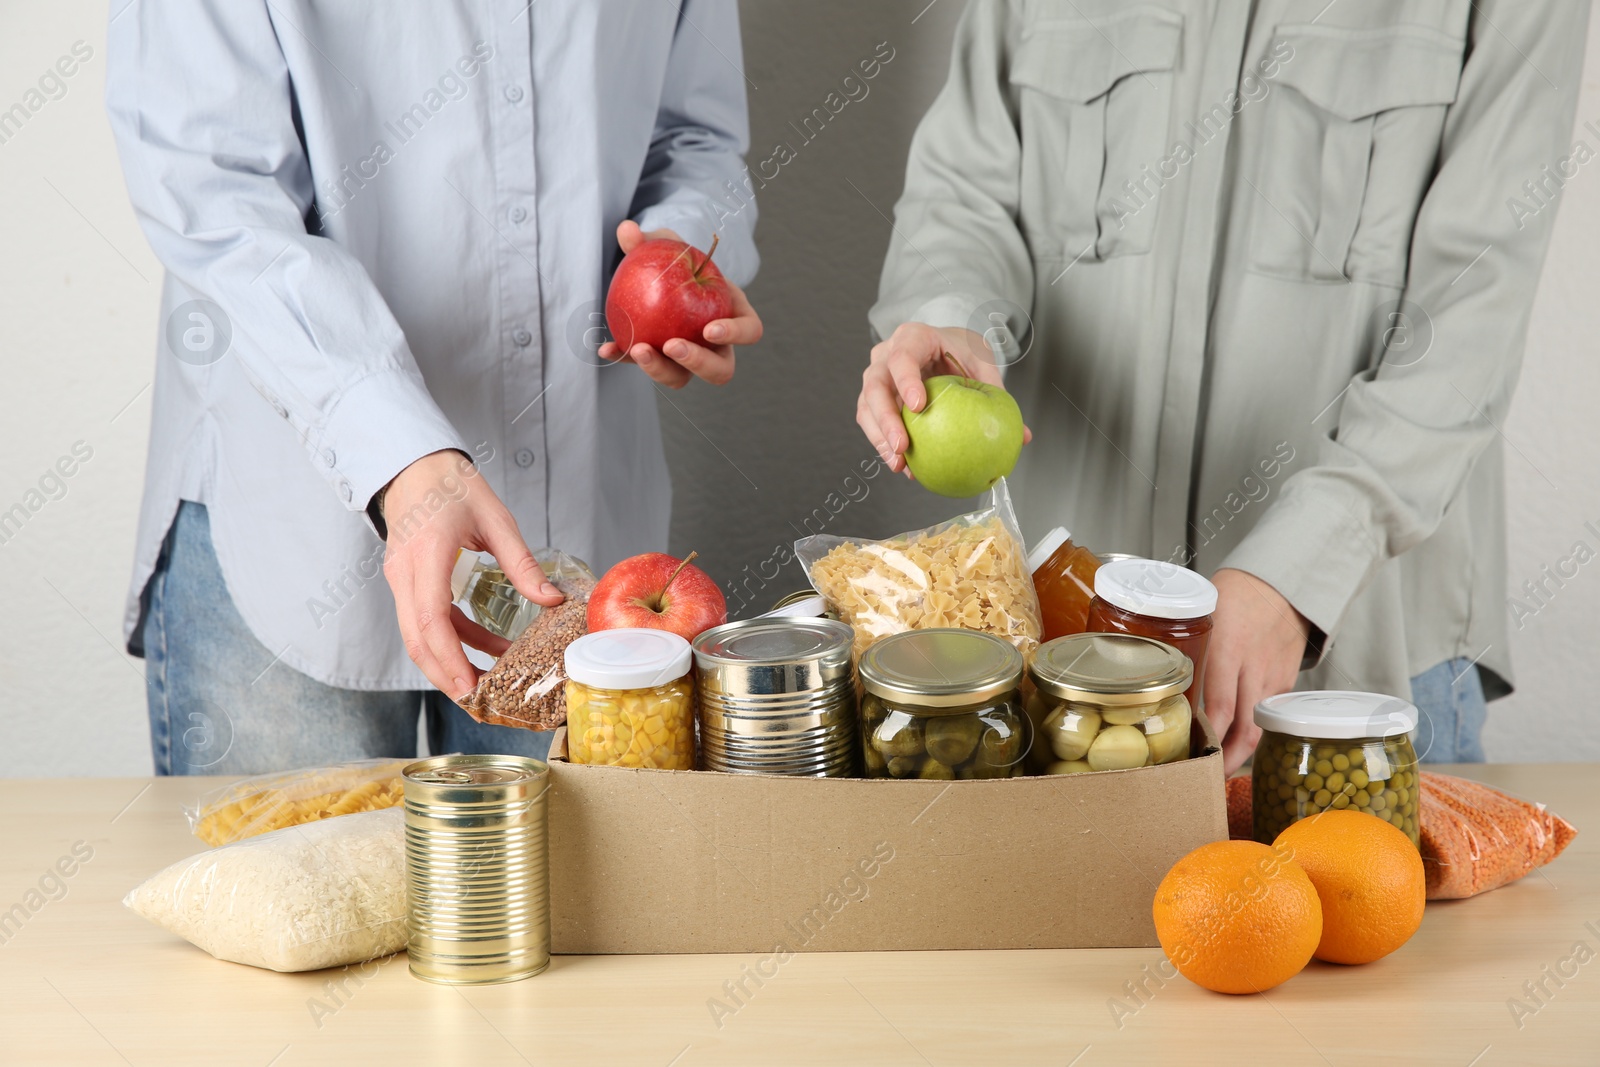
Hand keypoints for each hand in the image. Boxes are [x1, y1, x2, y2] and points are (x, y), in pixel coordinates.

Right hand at [379, 449, 563, 699]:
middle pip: (417, 639)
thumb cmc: (453, 484)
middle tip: (480, 702)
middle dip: (446, 675)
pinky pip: (426, 621)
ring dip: (450, 662)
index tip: (470, 686)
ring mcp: (401, 578)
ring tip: (490, 682)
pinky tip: (488, 649)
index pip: (430, 618)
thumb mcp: (496, 518)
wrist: (414, 466)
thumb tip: (550, 600)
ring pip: (417, 636)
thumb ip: (521, 561)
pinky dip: (454, 640)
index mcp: (428, 553)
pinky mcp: (407, 582)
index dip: (449, 657)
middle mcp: (406, 572)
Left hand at [597, 221, 762, 387]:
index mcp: (733, 314)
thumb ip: (651, 239)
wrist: (658, 276)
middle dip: (697, 362)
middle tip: (671, 346)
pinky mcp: (659, 361)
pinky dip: (625, 359)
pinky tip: (606, 349)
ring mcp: (688, 358)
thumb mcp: (669, 245)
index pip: (750, 331)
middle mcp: (716, 345)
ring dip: (661, 370)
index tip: (709, 330)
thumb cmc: (676, 259)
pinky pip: (645, 365)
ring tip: (639, 350)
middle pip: (720, 369)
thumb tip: (626, 230)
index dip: (735, 334)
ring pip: (683, 378)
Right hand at [857, 321, 1031, 475]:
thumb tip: (1023, 436)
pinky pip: (872, 423)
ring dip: (879, 438)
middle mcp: (886, 355)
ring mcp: (877, 377)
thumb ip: (997, 395)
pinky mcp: (875, 399)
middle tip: (902, 447)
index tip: (919, 406)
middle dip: (885, 418)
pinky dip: (884, 445)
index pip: (902, 356)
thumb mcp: (983, 364)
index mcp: (913, 337)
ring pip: (866, 407)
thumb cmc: (962, 351)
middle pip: (875, 385)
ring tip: (899, 465)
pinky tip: (904, 468)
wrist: (944, 347)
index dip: (906, 380)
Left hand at [1205, 568, 1310, 773]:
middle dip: (1226, 758)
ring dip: (1239, 752)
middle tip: (1205, 777)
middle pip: (1244, 727)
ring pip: (1260, 727)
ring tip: (1220, 769)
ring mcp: (1274, 676)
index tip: (1190, 754)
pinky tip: (1238, 742)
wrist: (1282, 582)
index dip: (1208, 736)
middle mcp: (1254, 667)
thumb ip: (1188, 647)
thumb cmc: (1235, 595)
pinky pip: (1270, 714)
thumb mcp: (1205, 614)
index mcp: (1228, 647)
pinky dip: (1255, 730)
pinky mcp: (1287, 681)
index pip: (1219, 704)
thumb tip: (1156, 675)